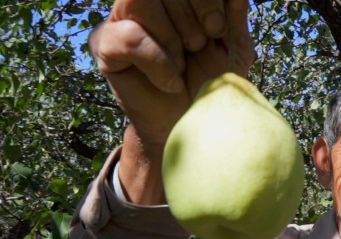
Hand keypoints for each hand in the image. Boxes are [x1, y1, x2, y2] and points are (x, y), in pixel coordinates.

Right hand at [89, 0, 253, 144]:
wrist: (191, 123)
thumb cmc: (212, 82)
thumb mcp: (235, 46)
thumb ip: (234, 12)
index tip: (216, 29)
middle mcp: (149, 0)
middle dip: (189, 18)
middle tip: (197, 47)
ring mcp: (123, 17)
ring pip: (140, 0)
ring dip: (170, 37)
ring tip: (181, 65)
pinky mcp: (105, 44)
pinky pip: (128, 37)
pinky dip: (156, 61)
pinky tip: (170, 82)